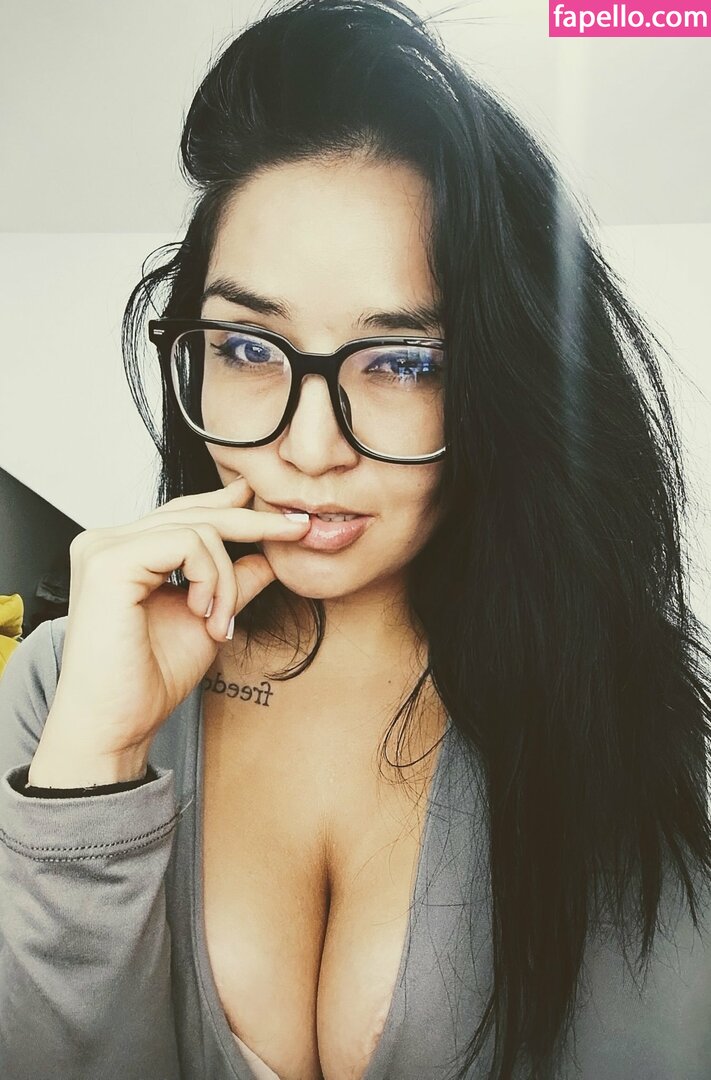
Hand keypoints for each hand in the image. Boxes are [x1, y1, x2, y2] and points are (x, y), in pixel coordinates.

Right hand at [28, 479, 309, 783]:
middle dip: (253, 524)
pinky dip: (211, 579)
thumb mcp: (208, 619)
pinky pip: (188, 544)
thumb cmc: (149, 681)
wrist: (118, 726)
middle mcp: (106, 542)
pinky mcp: (109, 562)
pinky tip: (204, 614)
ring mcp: (103, 548)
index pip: (183, 513)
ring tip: (220, 622)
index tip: (279, 514)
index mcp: (122, 552)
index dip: (232, 508)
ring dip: (226, 580)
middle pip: (195, 513)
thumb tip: (269, 556)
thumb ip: (233, 584)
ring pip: (199, 530)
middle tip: (297, 531)